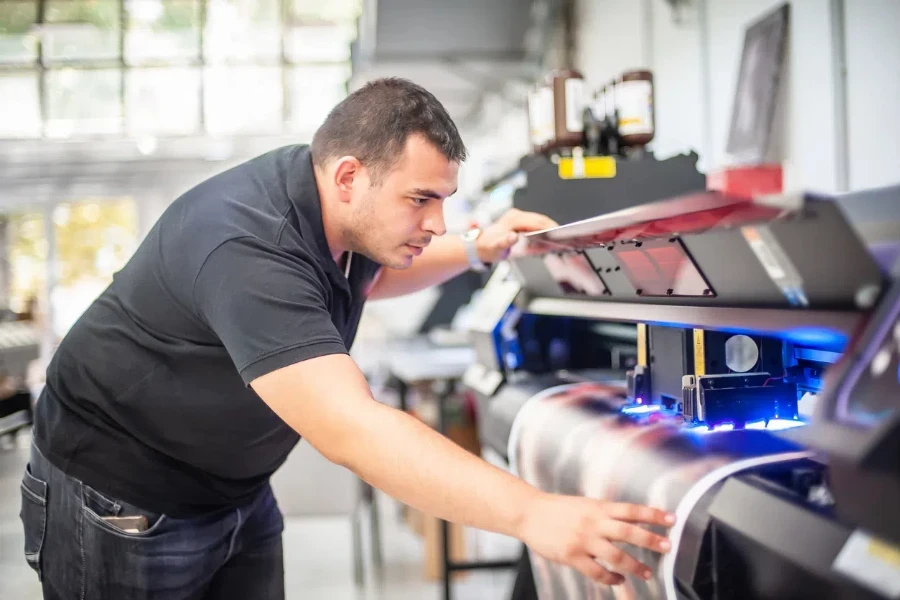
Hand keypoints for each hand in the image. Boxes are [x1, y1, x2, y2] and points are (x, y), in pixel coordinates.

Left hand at [476, 208, 557, 263]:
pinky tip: (548, 233)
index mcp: (512, 220)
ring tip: (559, 235)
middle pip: (539, 219)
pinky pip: (534, 221)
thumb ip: (505, 242)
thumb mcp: (496, 248)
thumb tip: (513, 237)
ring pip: (538, 219)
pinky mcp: (519, 220)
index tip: (558, 233)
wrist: (480, 246)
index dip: (548, 227)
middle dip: (552, 226)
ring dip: (549, 226)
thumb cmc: (489, 248)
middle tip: (563, 236)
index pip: (535, 222)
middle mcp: (515, 215)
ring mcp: (517, 216)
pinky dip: (543, 227)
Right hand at [517, 493, 674, 585]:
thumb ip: (605, 513)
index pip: (631, 510)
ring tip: (647, 572)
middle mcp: (593, 522)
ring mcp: (583, 540)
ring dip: (635, 565)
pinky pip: (597, 572)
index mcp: (598, 507)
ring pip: (616, 556)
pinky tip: (618, 580)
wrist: (529, 513)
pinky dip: (611, 578)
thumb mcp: (585, 504)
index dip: (653, 514)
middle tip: (667, 546)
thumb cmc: (557, 508)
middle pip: (628, 531)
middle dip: (651, 539)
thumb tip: (632, 520)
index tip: (671, 519)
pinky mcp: (572, 556)